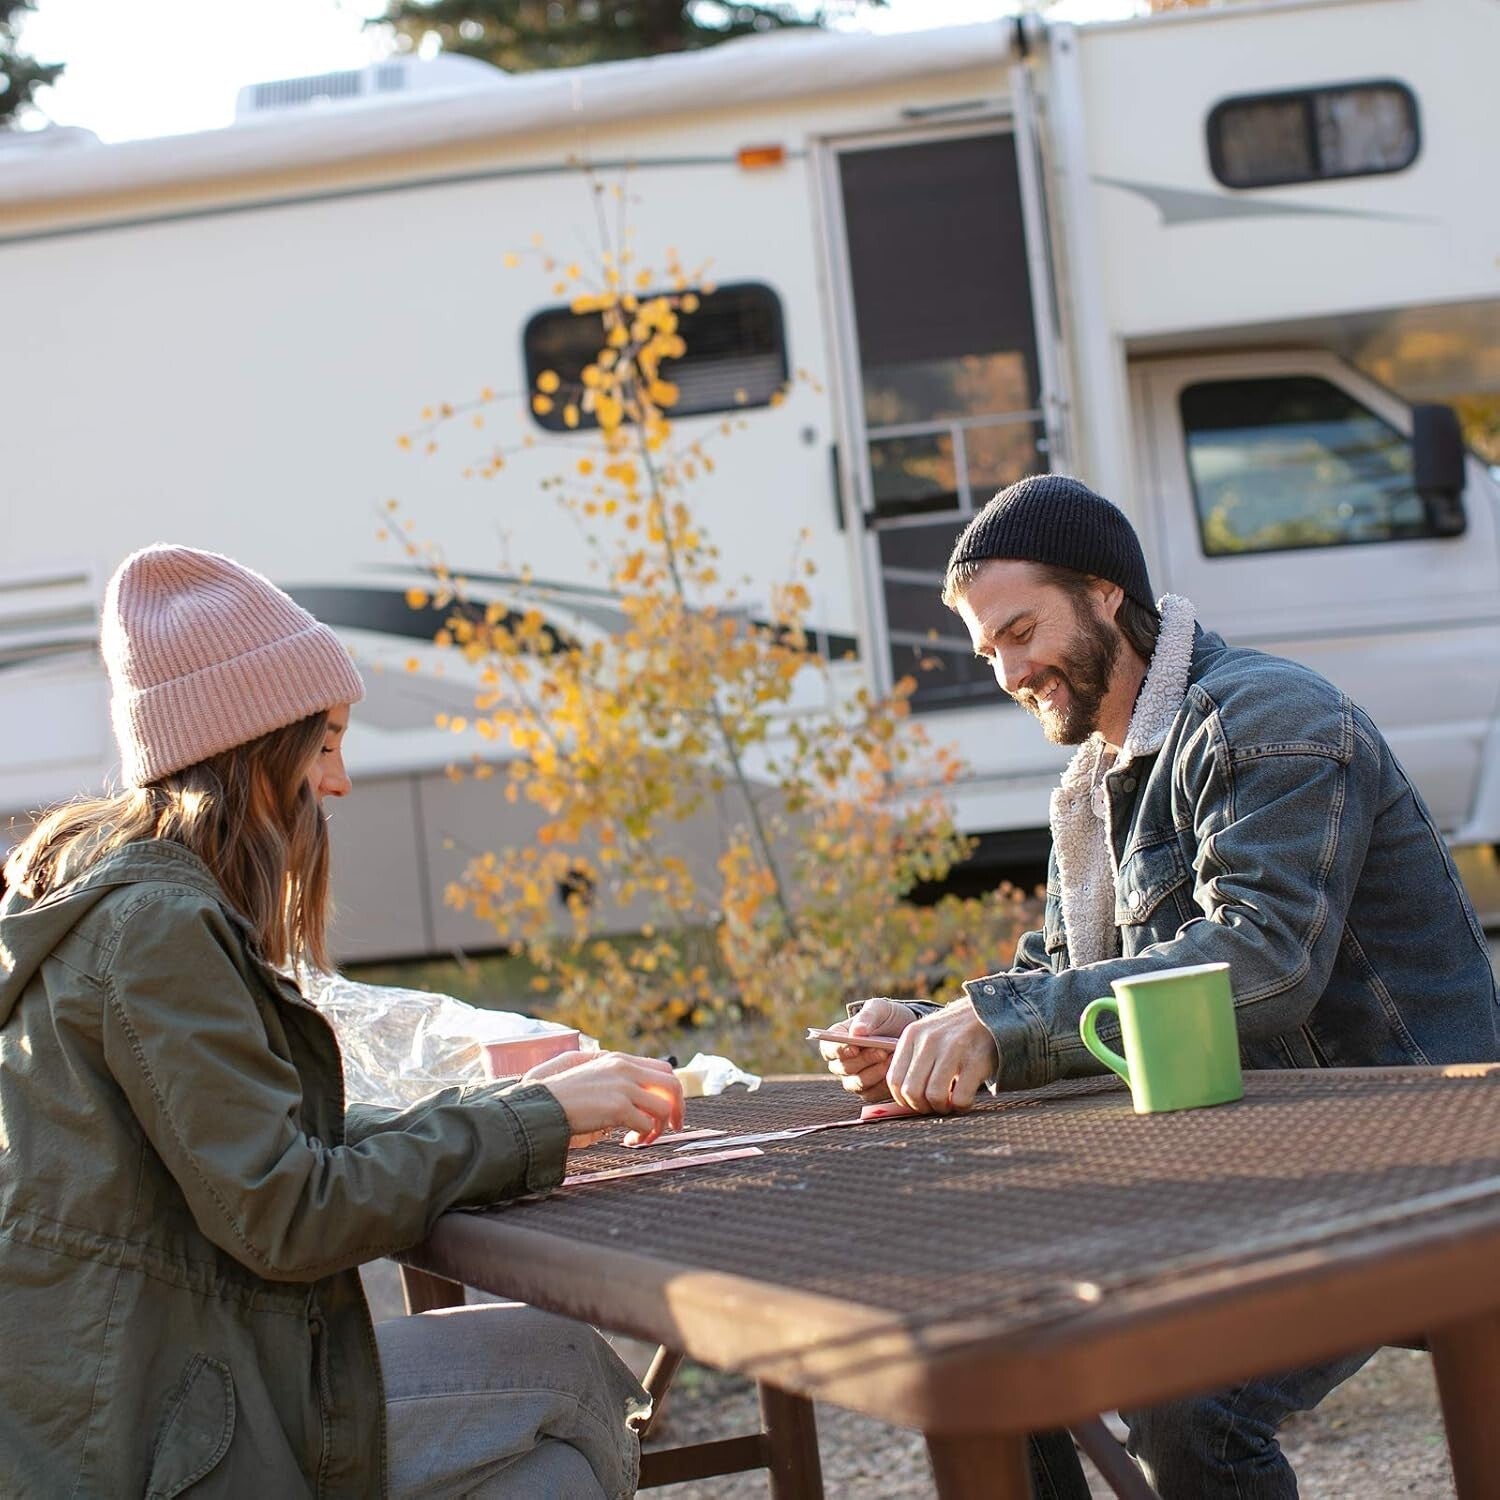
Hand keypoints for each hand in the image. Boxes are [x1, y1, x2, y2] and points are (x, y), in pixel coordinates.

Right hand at [532, 1052, 683, 1148]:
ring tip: (643, 1138)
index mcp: (618, 1060)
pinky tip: (629, 1141)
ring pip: (663, 1107)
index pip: (662, 1068)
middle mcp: (624, 1068)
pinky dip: (643, 1137)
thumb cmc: (561, 1097)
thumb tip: (636, 1098)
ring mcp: (623, 1086)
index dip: (670, 1091)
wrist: (541, 1105)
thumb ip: (614, 1079)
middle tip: (675, 1127)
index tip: (669, 1109)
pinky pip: (646, 1124)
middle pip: (672, 1084)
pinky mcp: (618, 1107)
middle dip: (678, 1108)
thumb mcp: (590, 1076)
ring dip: (659, 1128)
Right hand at [819, 998, 918, 1102]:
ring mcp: (854, 1079)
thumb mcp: (880, 1009)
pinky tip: (895, 1071)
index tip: (855, 1047)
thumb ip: (867, 1017)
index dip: (838, 1050)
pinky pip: (872, 1094)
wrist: (908, 1031)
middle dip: (864, 1060)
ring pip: (856, 1084)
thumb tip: (856, 1032)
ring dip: (875, 1073)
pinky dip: (883, 1084)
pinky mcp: (870, 1091)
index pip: (829, 1049)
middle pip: (843, 1068)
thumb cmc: (888, 1017)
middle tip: (882, 1051)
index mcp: (837, 1040)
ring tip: (892, 1059)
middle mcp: (841, 1063)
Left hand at [886, 998, 997, 1114]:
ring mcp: (952, 1049)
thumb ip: (913, 1060)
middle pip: (911, 1091)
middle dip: (922, 1107)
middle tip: (934, 1105)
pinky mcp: (975, 1060)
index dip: (903, 1100)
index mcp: (912, 1035)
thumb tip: (902, 1099)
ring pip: (934, 1096)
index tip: (916, 1103)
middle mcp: (929, 1041)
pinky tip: (965, 1100)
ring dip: (942, 1108)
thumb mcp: (927, 1036)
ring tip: (949, 1103)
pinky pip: (960, 1098)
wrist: (989, 1013)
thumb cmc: (955, 1033)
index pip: (894, 1079)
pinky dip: (961, 1106)